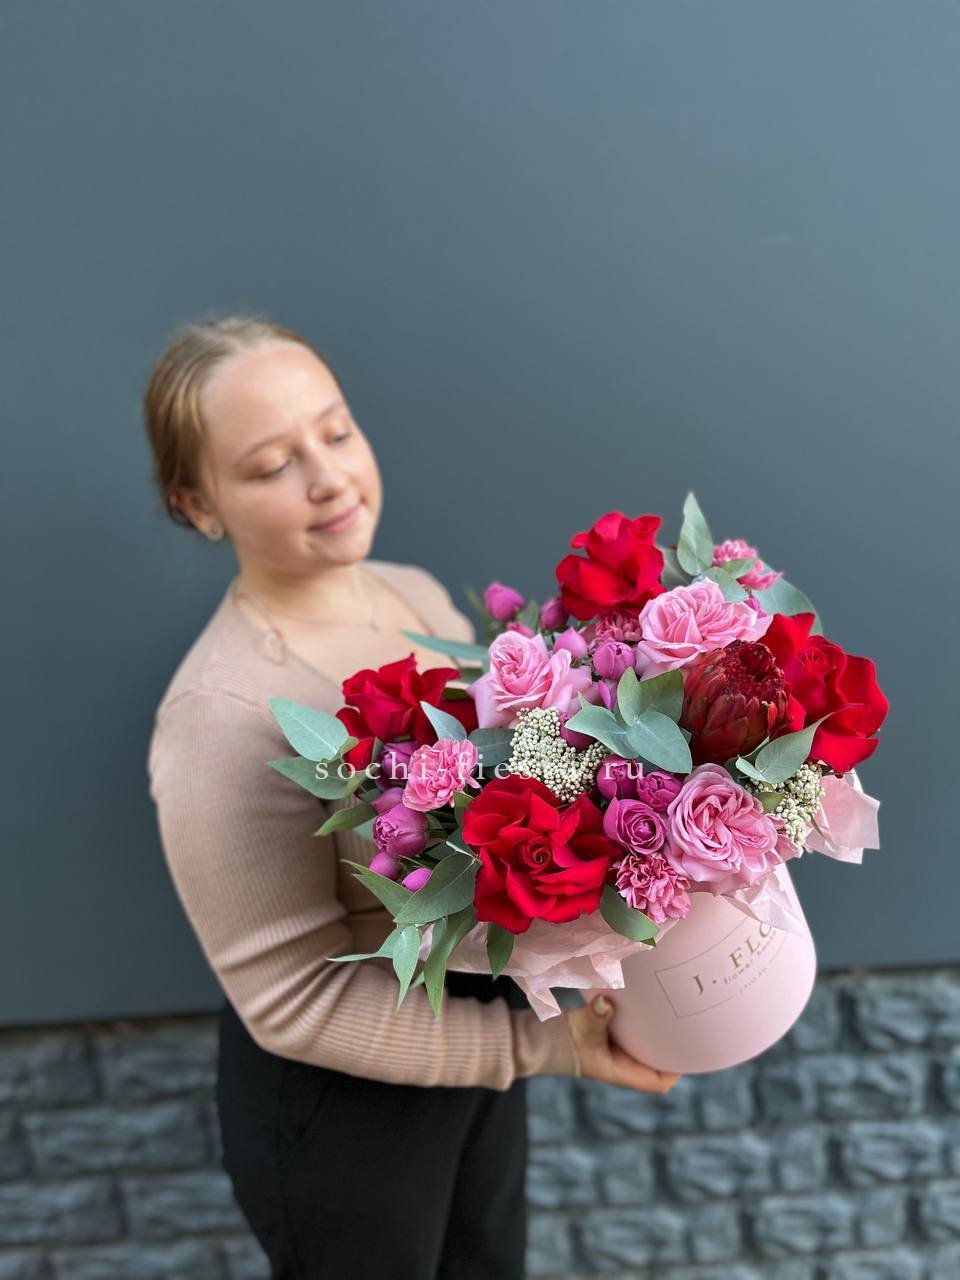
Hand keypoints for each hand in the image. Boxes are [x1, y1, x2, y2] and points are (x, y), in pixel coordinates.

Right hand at [564, 994, 682, 1093]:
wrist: (541, 1039)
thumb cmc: (564, 1041)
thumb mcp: (582, 1028)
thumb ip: (596, 1016)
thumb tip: (606, 1002)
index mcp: (622, 1072)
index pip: (658, 1082)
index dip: (676, 1072)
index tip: (688, 1052)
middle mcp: (624, 1064)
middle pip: (657, 1063)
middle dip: (671, 1049)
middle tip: (684, 1024)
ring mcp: (617, 1051)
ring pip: (647, 1047)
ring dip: (656, 1035)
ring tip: (671, 1012)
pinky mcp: (610, 1037)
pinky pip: (634, 1033)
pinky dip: (642, 1023)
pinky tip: (647, 1004)